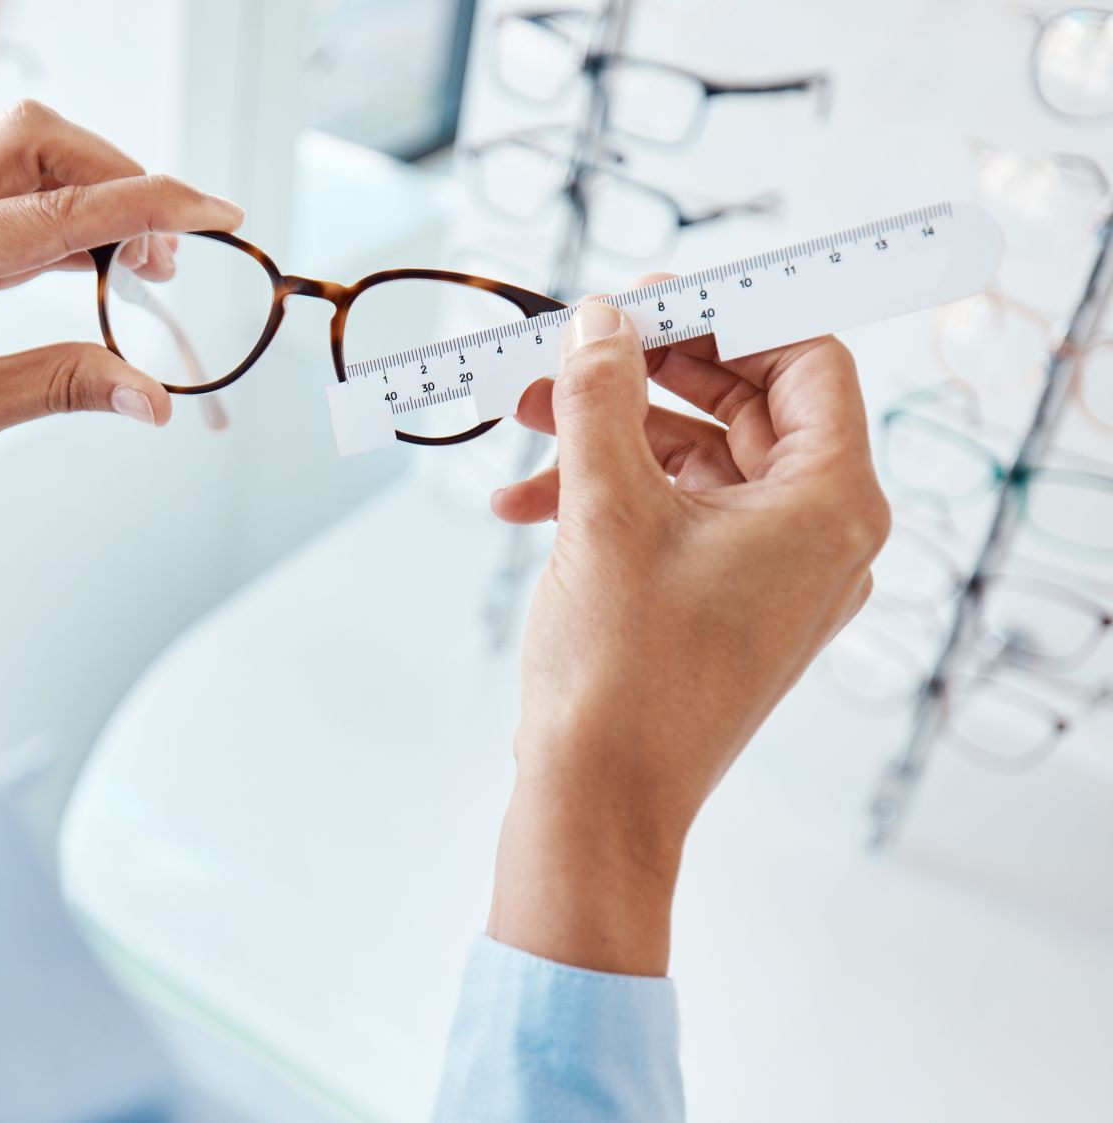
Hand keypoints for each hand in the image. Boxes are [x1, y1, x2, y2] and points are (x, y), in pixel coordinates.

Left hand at [0, 102, 242, 580]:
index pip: (62, 207)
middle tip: (161, 262)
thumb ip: (62, 387)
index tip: (217, 213)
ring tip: (137, 269)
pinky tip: (92, 270)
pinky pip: (3, 209)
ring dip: (90, 201)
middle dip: (115, 181)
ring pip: (21, 168)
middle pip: (37, 146)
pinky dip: (59, 228)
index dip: (151, 205)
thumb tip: (153, 395)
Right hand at [485, 287, 888, 975]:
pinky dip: (606, 496)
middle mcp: (818, 534)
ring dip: (608, 434)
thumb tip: (598, 322)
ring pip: (696, 462)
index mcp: (830, 503)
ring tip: (525, 419)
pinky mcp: (723, 605)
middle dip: (645, 374)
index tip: (643, 301)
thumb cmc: (623, 672)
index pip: (807, 362)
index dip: (726, 318)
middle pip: (745, 406)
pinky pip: (675, 518)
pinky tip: (523, 501)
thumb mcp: (605, 510)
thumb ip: (603, 398)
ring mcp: (772, 574)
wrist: (599, 802)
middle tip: (572, 348)